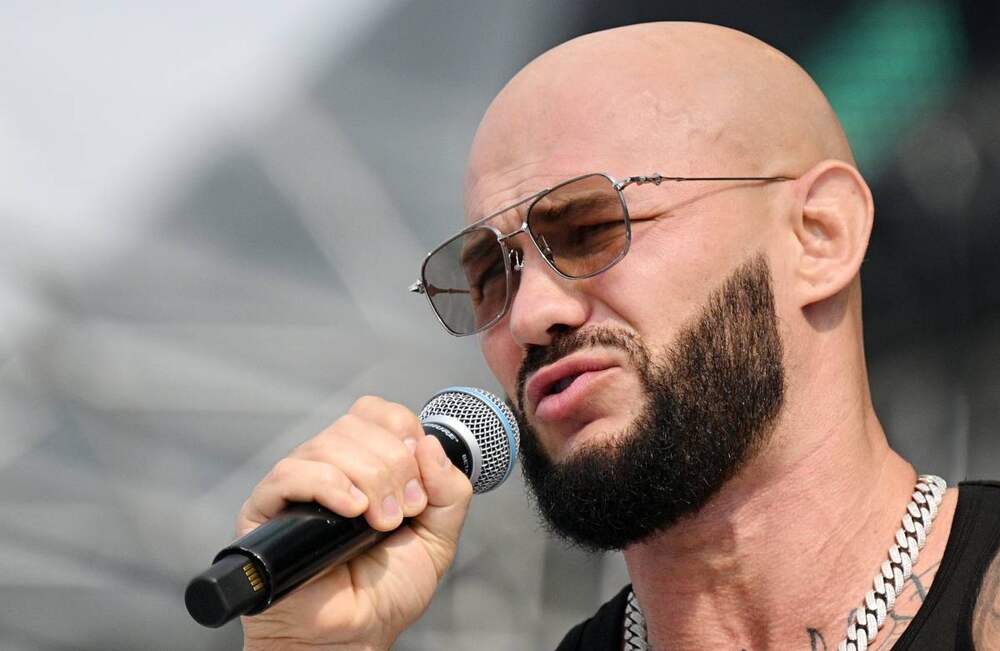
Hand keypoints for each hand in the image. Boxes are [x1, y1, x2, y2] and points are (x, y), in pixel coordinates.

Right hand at [238, 396, 472, 650]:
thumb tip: (429, 443)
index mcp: (365, 463)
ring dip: (369, 480)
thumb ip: (449, 491)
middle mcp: (329, 466)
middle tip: (401, 513)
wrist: (354, 635)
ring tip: (379, 523)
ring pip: (329, 444)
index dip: (403, 433)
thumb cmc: (386, 591)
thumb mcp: (438, 536)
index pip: (378, 412)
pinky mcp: (265, 508)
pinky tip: (351, 511)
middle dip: (393, 466)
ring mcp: (296, 485)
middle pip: (357, 425)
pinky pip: (292, 473)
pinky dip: (329, 484)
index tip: (418, 482)